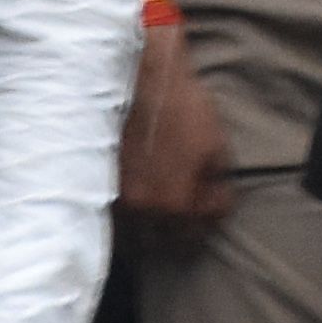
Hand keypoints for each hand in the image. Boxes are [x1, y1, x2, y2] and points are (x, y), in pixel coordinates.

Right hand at [116, 18, 233, 230]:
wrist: (141, 80)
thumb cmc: (182, 108)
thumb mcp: (216, 144)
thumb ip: (218, 182)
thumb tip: (215, 198)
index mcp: (177, 203)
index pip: (201, 229)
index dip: (214, 216)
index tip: (217, 203)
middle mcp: (145, 210)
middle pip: (167, 242)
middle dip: (184, 233)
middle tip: (194, 220)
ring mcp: (120, 200)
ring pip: (139, 234)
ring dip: (155, 231)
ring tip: (167, 219)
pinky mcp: (103, 185)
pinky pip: (120, 216)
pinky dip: (134, 217)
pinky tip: (144, 205)